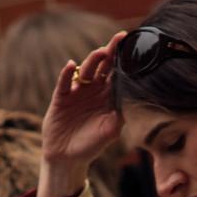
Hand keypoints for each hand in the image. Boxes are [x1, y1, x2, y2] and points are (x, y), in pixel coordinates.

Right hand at [38, 32, 125, 196]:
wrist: (67, 158)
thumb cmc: (91, 145)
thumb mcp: (110, 131)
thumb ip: (121, 116)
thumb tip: (134, 101)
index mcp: (108, 97)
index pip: (117, 75)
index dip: (124, 62)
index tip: (133, 49)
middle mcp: (93, 90)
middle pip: (103, 66)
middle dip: (111, 52)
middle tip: (120, 39)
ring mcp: (77, 91)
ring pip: (85, 70)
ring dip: (92, 60)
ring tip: (100, 53)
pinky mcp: (61, 96)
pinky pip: (65, 81)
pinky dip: (68, 73)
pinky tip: (73, 65)